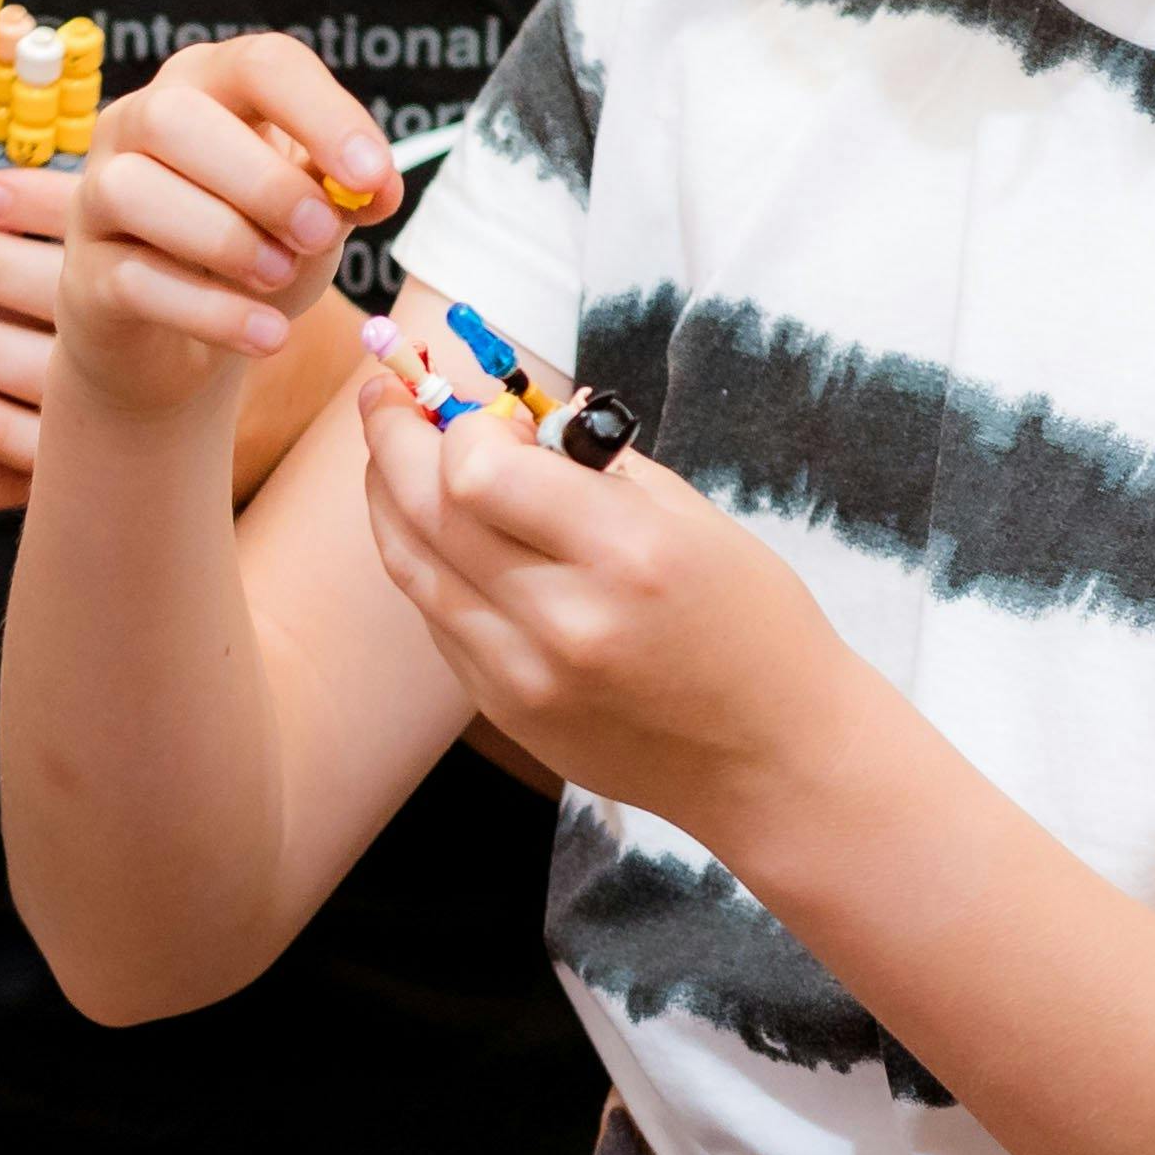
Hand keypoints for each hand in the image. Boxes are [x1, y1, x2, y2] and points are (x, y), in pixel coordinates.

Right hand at [60, 35, 386, 417]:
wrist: (183, 343)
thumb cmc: (253, 253)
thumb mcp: (310, 215)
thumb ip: (341, 193)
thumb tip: (375, 190)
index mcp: (207, 87)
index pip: (260, 67)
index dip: (322, 115)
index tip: (373, 177)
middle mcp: (135, 125)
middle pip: (174, 116)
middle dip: (260, 179)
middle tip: (321, 234)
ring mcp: (95, 198)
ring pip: (132, 191)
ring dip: (224, 237)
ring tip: (281, 277)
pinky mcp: (82, 275)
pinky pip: (133, 280)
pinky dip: (211, 310)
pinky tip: (268, 336)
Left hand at [353, 381, 856, 841]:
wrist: (769, 756)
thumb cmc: (749, 622)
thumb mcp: (693, 518)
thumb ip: (591, 466)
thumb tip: (505, 416)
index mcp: (627, 554)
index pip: (479, 471)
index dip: (460, 426)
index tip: (475, 407)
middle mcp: (564, 619)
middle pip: (427, 509)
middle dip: (394, 439)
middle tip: (386, 398)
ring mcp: (522, 674)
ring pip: (410, 565)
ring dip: (386, 498)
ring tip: (389, 455)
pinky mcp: (502, 709)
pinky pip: (435, 617)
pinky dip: (422, 562)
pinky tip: (429, 530)